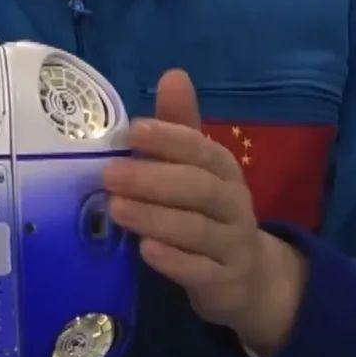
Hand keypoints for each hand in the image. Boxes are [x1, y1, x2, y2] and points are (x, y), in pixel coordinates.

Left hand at [101, 70, 307, 356]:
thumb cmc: (205, 214)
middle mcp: (232, 203)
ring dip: (156, 217)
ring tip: (116, 208)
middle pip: (199, 188)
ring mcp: (230, 244)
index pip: (201, 149)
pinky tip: (146, 251)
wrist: (246, 278)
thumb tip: (173, 75)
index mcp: (222, 170)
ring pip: (197, 229)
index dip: (170, 139)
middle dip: (154, 179)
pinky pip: (200, 270)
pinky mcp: (223, 281)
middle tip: (109, 174)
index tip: (133, 131)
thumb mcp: (194, 171)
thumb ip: (179, 130)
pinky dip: (174, 261)